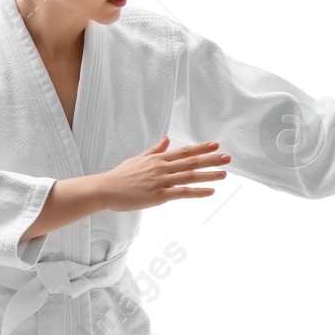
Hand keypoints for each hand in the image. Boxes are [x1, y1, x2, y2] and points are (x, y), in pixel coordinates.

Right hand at [97, 137, 231, 209]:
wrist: (106, 189)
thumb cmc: (121, 176)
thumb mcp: (138, 159)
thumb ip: (155, 150)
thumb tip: (166, 139)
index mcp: (158, 159)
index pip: (184, 151)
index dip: (201, 148)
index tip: (215, 145)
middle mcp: (162, 167)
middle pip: (191, 162)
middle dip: (211, 159)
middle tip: (228, 157)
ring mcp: (161, 181)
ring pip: (190, 176)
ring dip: (209, 175)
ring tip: (224, 174)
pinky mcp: (159, 196)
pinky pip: (182, 192)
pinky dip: (198, 192)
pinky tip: (211, 192)